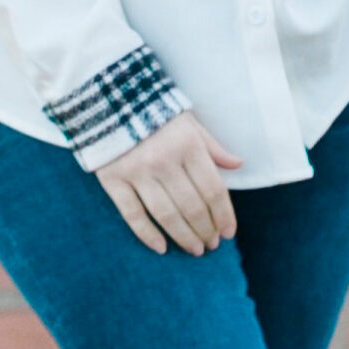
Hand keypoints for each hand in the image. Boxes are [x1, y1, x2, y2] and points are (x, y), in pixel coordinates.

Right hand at [99, 108, 242, 254]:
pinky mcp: (113, 179)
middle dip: (205, 230)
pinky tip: (161, 247)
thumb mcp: (189, 122)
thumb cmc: (156, 112)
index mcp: (187, 145)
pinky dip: (147, 234)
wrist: (109, 99)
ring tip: (195, 249)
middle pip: (192, 206)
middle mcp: (164, 160)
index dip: (224, 215)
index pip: (213, 189)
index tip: (228, 232)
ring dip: (184, 236)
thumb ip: (212, 146)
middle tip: (212, 245)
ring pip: (166, 214)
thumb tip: (238, 164)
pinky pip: (133, 214)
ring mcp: (137, 171)